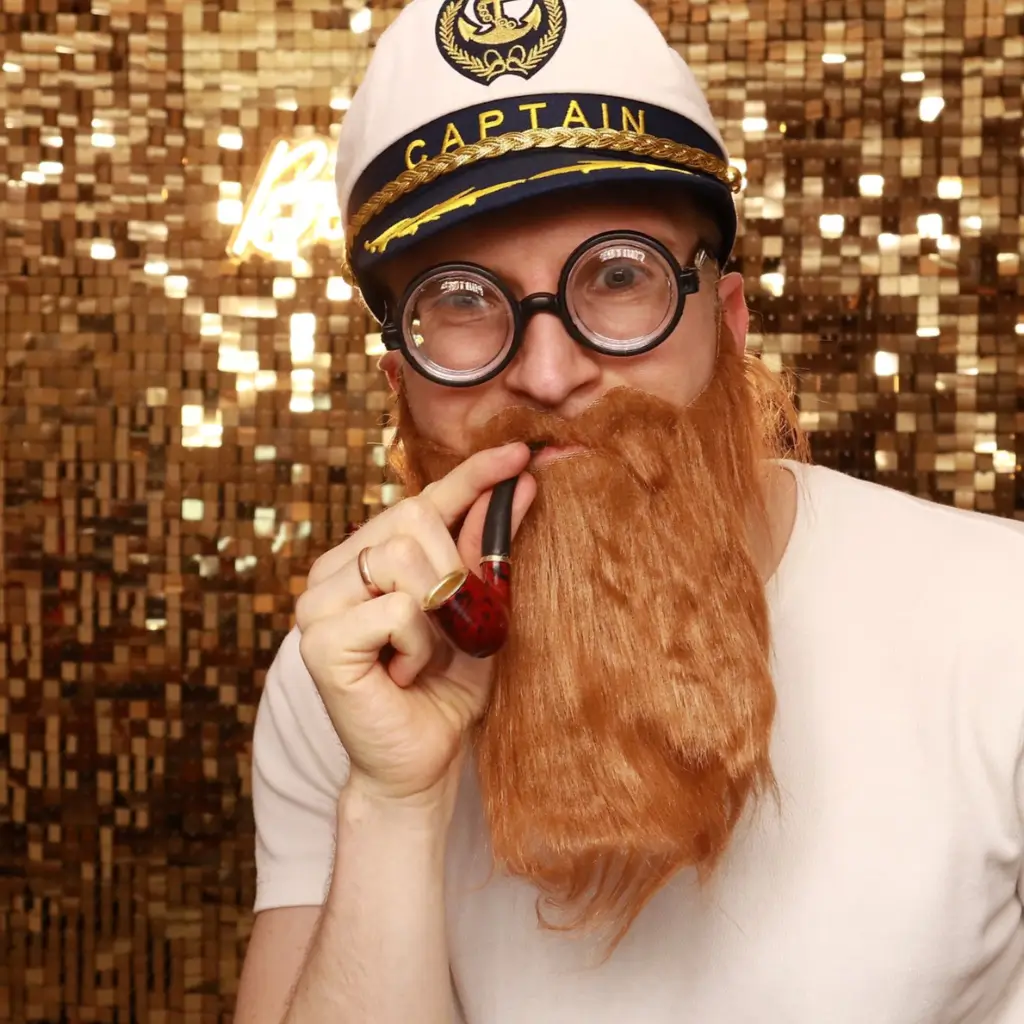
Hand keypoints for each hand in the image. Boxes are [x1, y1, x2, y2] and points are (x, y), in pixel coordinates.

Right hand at [295, 443, 535, 803]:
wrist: (422, 762)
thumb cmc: (447, 687)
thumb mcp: (479, 608)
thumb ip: (486, 547)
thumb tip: (520, 481)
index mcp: (367, 557)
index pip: (422, 499)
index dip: (473, 475)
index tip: (521, 453)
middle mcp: (334, 570)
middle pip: (412, 520)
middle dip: (454, 573)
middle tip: (453, 628)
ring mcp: (317, 602)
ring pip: (402, 557)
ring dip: (437, 613)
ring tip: (425, 654)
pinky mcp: (317, 640)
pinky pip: (395, 609)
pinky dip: (418, 644)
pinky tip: (403, 673)